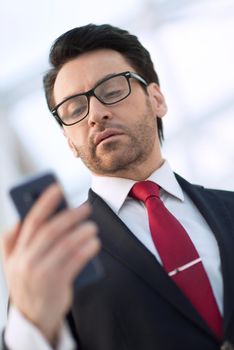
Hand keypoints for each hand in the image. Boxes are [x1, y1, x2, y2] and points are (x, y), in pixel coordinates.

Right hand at [0, 184, 99, 344]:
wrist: (33, 318)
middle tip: (85, 208)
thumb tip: (23, 218)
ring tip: (92, 226)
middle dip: (70, 215)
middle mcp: (25, 261)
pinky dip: (87, 248)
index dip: (45, 202)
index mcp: (16, 252)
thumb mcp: (12, 264)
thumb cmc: (28, 283)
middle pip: (51, 230)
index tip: (58, 188)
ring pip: (65, 244)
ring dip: (82, 231)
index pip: (31, 221)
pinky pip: (76, 260)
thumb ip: (13, 241)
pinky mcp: (56, 284)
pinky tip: (95, 242)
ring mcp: (40, 273)